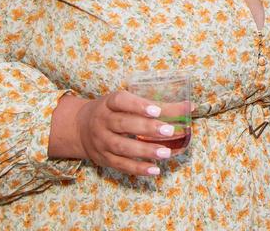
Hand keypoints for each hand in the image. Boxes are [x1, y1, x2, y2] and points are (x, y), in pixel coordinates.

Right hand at [73, 92, 192, 176]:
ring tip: (166, 153)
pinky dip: (138, 168)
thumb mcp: (126, 103)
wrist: (80, 128)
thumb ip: (153, 105)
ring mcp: (101, 141)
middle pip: (123, 124)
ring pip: (122, 146)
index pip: (120, 101)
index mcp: (109, 103)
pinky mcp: (103, 158)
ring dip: (145, 151)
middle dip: (146, 128)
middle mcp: (102, 121)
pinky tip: (155, 170)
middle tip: (169, 131)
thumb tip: (189, 107)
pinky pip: (121, 165)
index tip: (156, 110)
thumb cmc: (113, 112)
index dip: (138, 105)